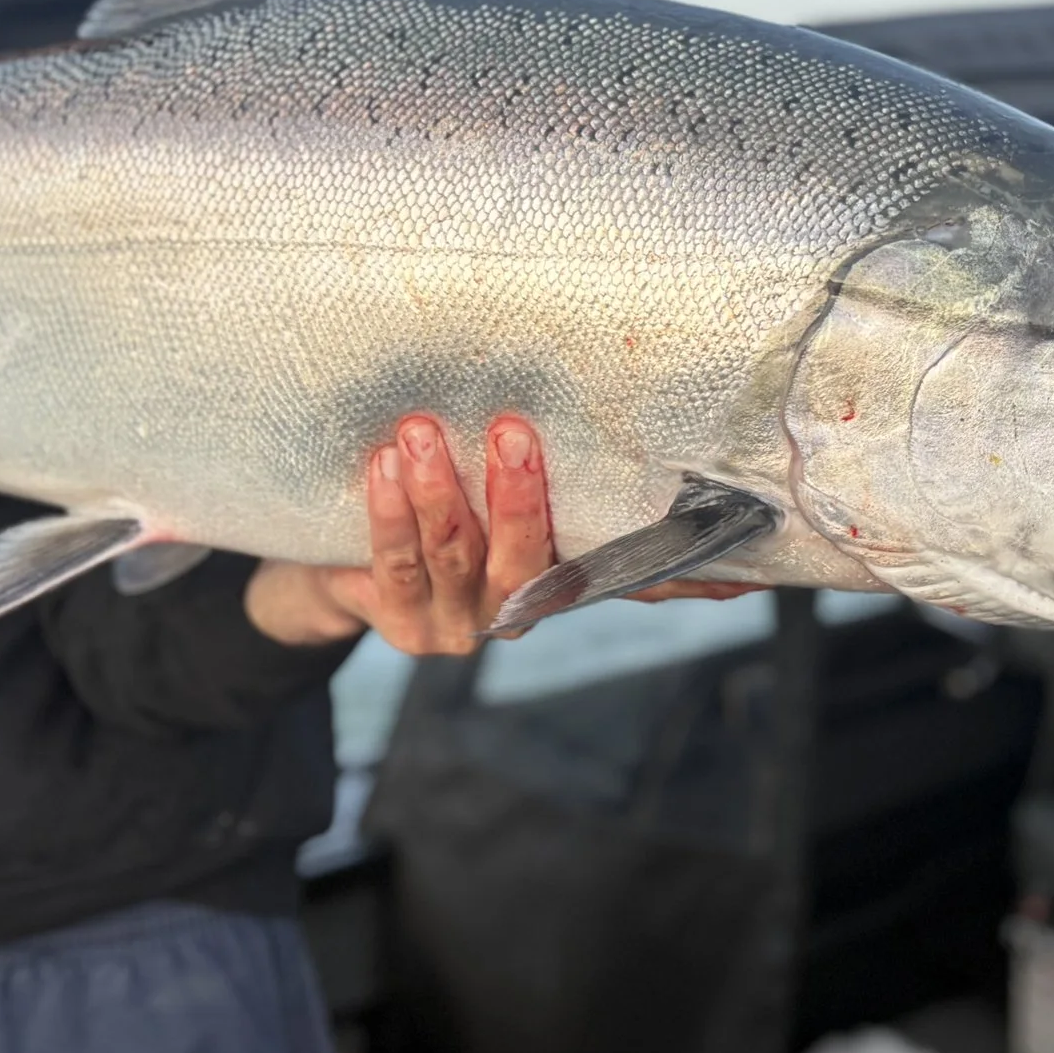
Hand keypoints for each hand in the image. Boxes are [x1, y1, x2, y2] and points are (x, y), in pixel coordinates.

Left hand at [241, 415, 762, 651]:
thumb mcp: (510, 502)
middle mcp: (518, 610)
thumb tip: (684, 446)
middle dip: (518, 494)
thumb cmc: (447, 518)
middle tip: (510, 428)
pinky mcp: (401, 622)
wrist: (343, 574)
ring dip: (438, 490)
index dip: (678, 573)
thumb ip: (573, 483)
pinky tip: (384, 465)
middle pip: (528, 558)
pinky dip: (390, 512)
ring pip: (455, 555)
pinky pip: (398, 563)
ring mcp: (458, 624)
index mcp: (561, 579)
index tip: (710, 545)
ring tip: (420, 430)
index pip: (629, 576)